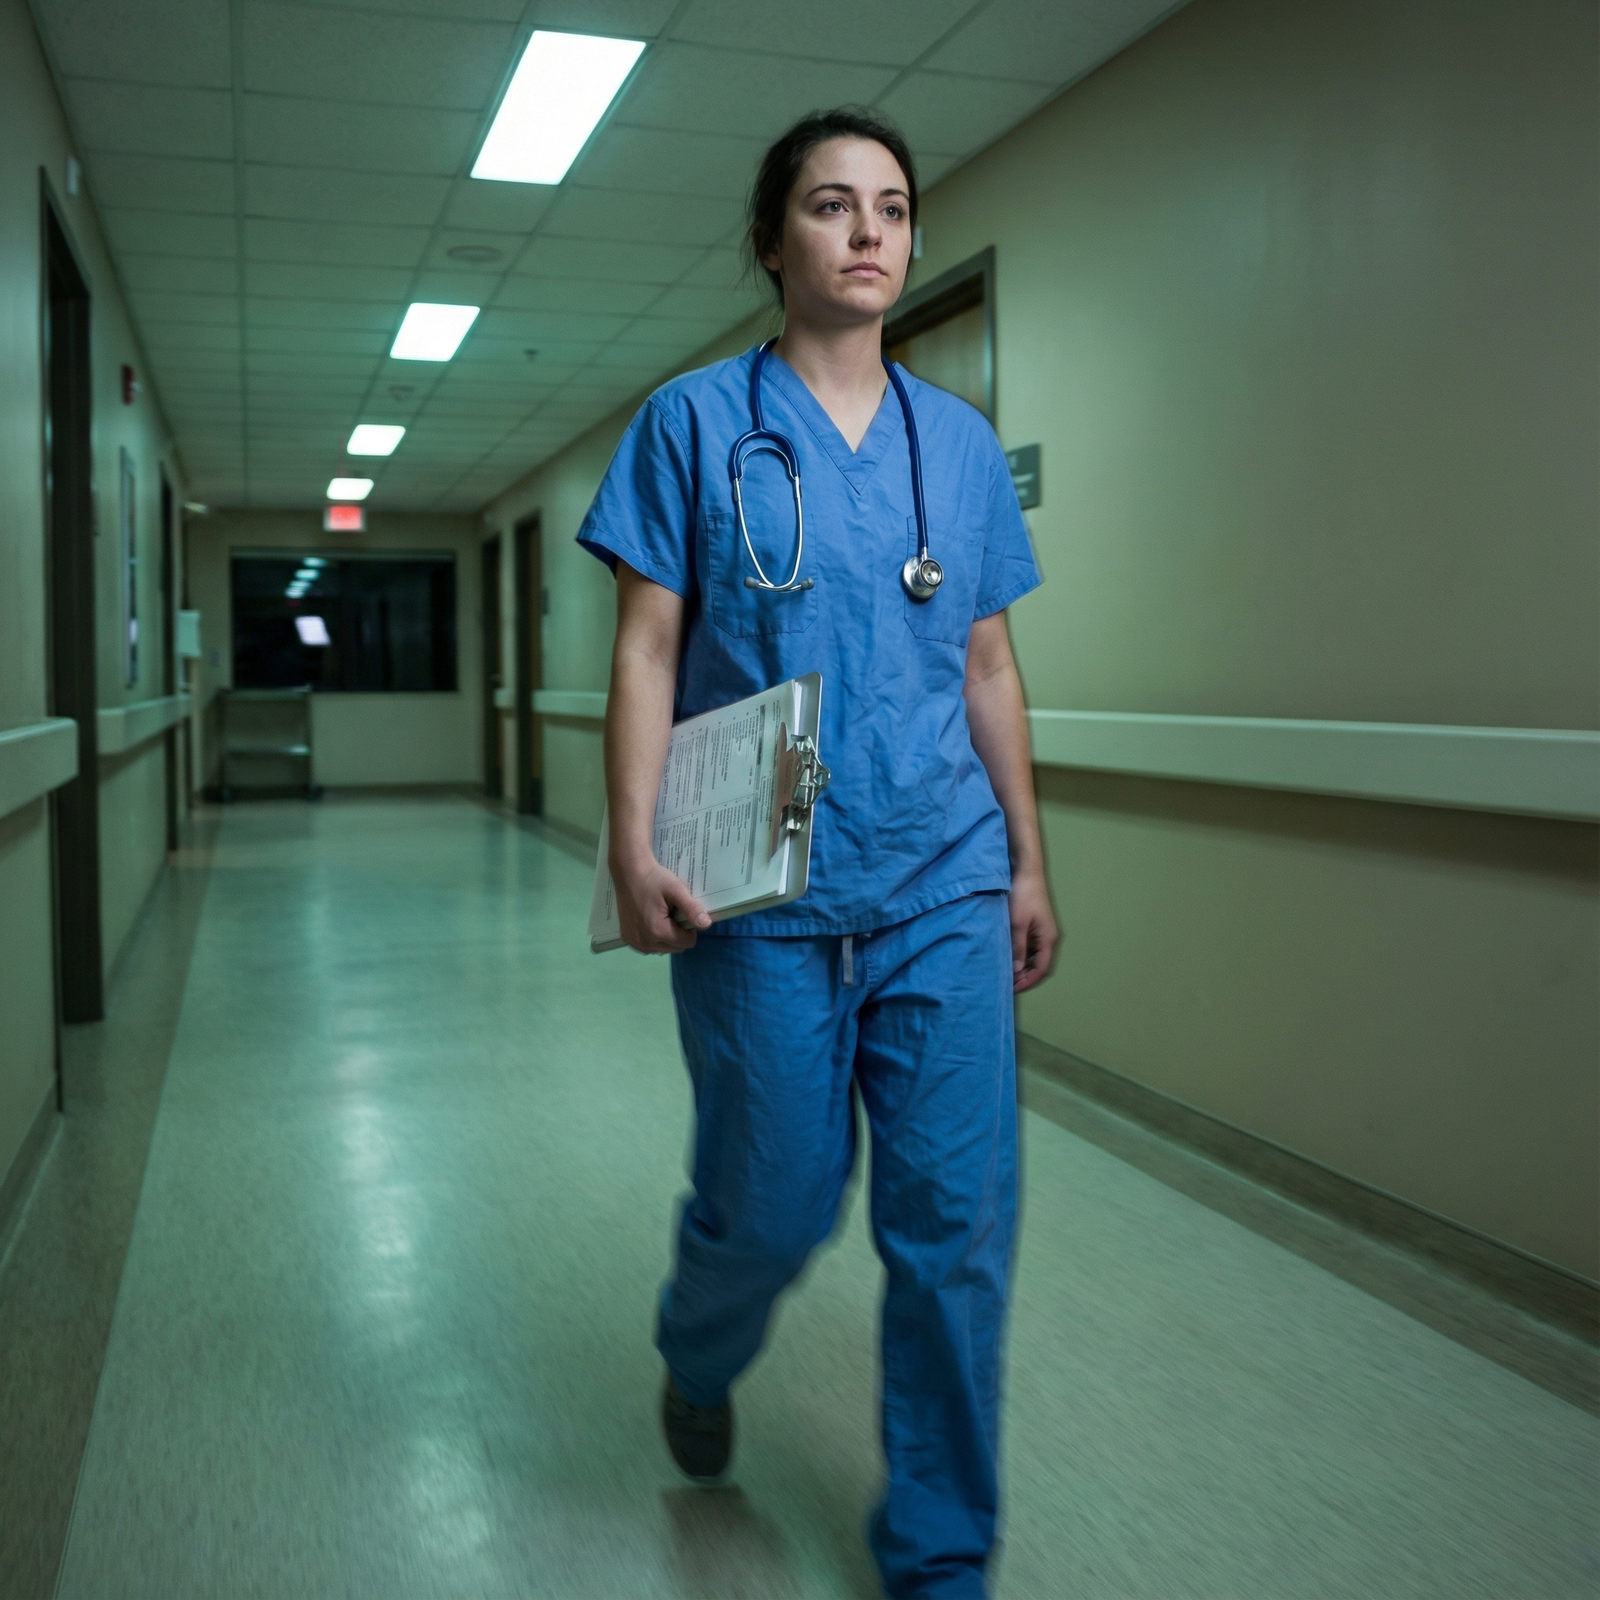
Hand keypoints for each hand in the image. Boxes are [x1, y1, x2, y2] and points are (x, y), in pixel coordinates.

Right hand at [613, 856, 710, 953]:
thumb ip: (691, 908)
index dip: (690, 929)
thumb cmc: (654, 879)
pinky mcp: (626, 939)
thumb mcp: (676, 890)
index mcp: (657, 931)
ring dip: (666, 937)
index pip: (686, 943)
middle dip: (678, 933)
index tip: (683, 912)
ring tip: (660, 916)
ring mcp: (633, 942)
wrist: (629, 872)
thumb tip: (706, 924)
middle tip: (672, 913)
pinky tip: (650, 921)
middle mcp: (644, 942)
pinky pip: (648, 947)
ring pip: (662, 949)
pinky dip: (653, 938)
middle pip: (675, 948)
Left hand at [1009, 868, 1058, 993]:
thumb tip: (1016, 971)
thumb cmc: (1023, 896)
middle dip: (1025, 977)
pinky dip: (1021, 956)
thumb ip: (1017, 948)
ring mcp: (1042, 932)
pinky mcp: (1035, 927)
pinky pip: (1030, 948)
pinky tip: (1009, 958)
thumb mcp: (1017, 924)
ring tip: (1006, 973)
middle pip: (1040, 965)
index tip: (1013, 989)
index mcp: (1048, 939)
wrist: (1026, 872)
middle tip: (1007, 984)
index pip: (1042, 969)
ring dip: (1023, 967)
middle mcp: (1048, 938)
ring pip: (1034, 957)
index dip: (1028, 981)